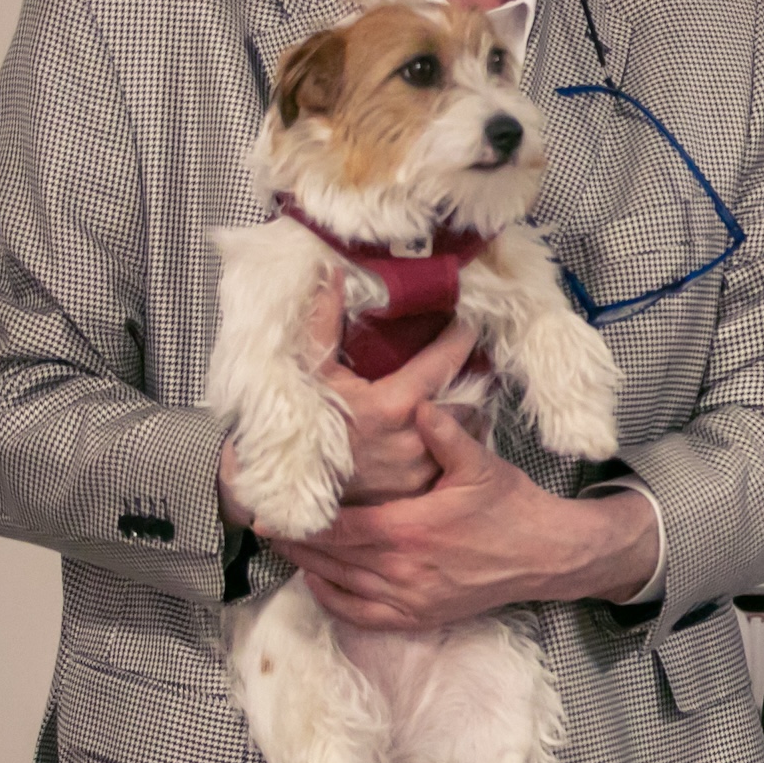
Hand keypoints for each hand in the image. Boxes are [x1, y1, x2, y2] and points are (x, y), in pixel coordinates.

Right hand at [214, 291, 475, 532]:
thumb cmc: (302, 425)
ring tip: (464, 385)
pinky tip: (451, 423)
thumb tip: (331, 272)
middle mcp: (417, 439)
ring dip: (468, 406)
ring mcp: (423, 468)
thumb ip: (323, 323)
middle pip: (466, 396)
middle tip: (473, 353)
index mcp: (394, 406)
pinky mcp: (424, 489)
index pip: (446, 361)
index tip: (468, 321)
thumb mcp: (310, 373)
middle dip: (471, 373)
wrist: (289, 488)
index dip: (460, 337)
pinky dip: (460, 438)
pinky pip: (457, 456)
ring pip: (466, 428)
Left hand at [268, 401, 656, 630]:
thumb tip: (419, 405)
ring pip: (338, 585)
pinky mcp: (418, 616)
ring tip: (284, 546)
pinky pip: (359, 614)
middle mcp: (402, 570)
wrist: (546, 555)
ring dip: (306, 566)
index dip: (297, 521)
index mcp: (409, 530)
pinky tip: (318, 580)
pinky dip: (331, 599)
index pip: (336, 527)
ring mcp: (409, 598)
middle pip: (327, 557)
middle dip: (292, 541)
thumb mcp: (480, 465)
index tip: (266, 509)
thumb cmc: (511, 507)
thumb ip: (445, 436)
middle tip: (262, 524)